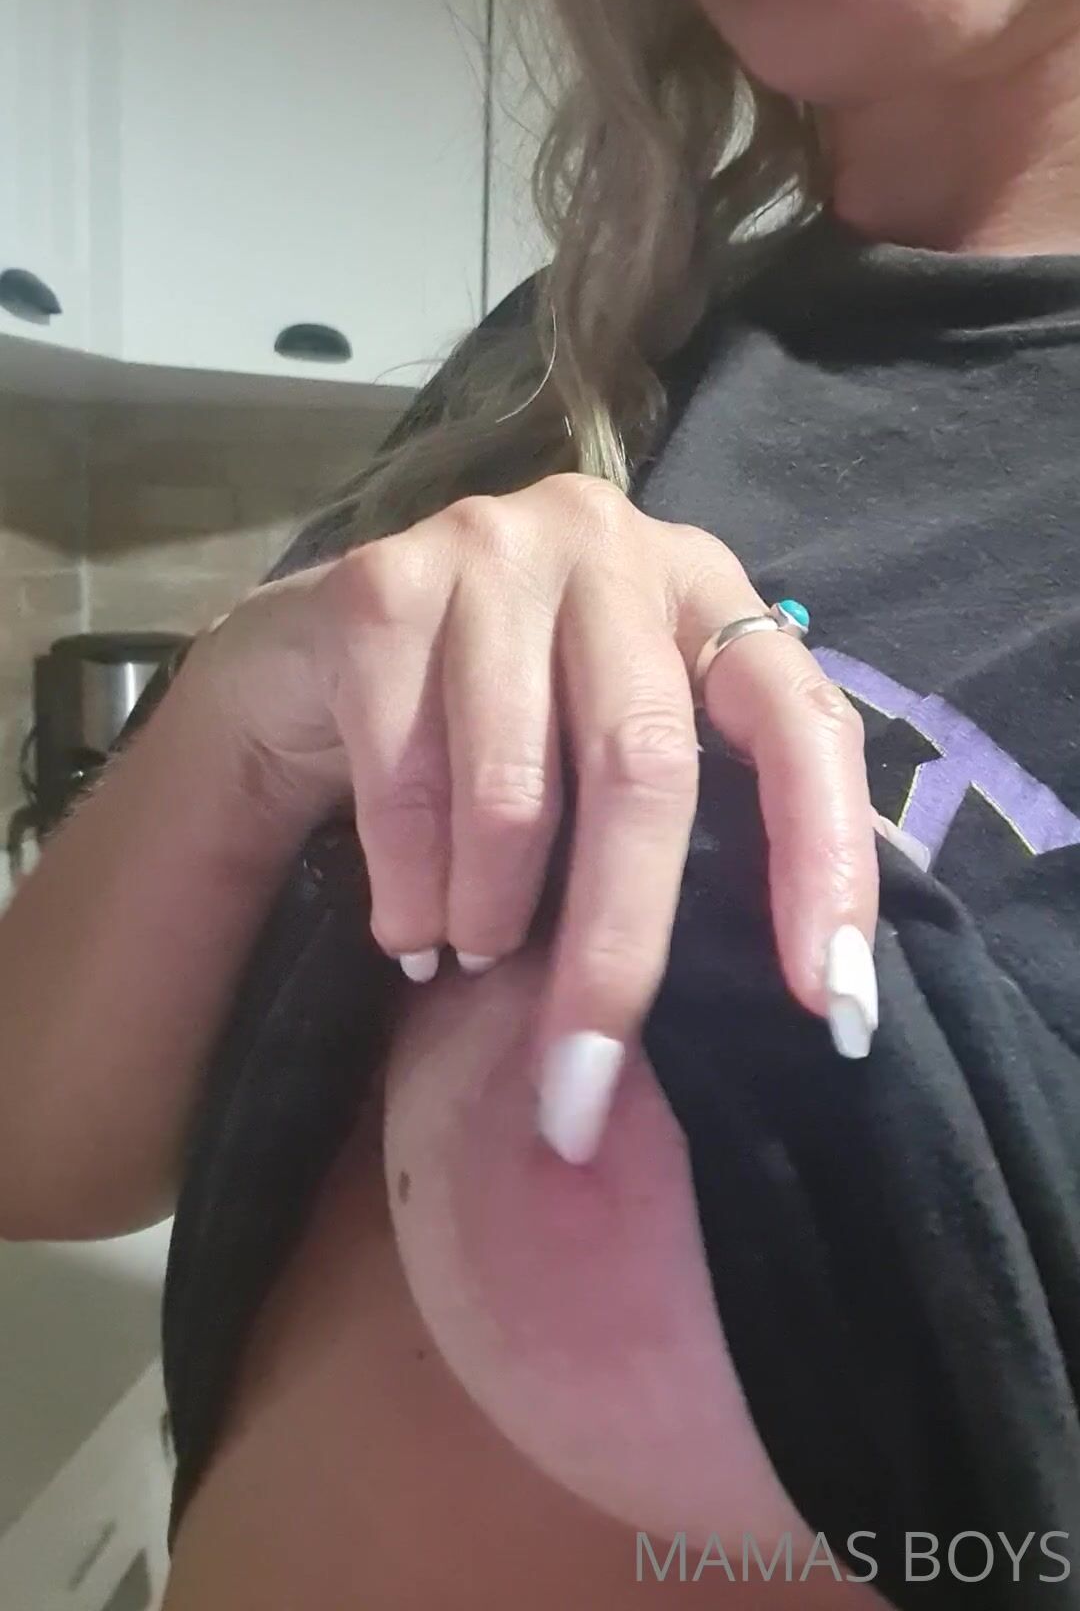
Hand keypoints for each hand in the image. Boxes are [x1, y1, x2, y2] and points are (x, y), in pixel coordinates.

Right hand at [192, 475, 879, 1161]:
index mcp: (704, 591)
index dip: (826, 859)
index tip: (835, 1005)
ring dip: (489, 917)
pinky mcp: (383, 587)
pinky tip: (406, 929)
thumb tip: (810, 996)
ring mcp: (493, 549)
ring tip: (467, 960)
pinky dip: (409, 888)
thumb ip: (698, 822)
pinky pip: (406, 782)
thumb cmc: (498, 723)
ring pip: (515, 790)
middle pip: (645, 766)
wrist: (312, 657)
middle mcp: (611, 546)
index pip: (800, 717)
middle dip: (618, 950)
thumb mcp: (612, 753)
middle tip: (582, 1085)